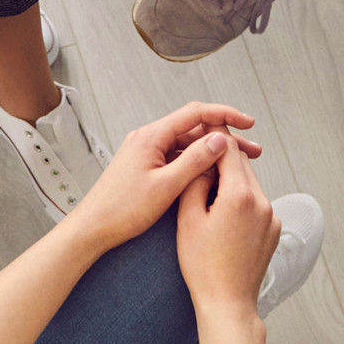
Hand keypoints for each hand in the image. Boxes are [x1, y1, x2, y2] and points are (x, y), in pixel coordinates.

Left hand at [67, 102, 261, 251]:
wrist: (92, 229)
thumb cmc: (121, 210)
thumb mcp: (166, 187)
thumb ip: (195, 161)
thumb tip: (220, 140)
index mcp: (151, 136)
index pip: (196, 113)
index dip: (226, 115)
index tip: (248, 123)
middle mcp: (148, 138)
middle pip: (194, 128)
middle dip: (224, 137)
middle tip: (251, 150)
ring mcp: (146, 152)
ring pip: (187, 144)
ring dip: (212, 152)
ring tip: (238, 164)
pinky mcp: (145, 166)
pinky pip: (177, 157)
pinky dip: (197, 163)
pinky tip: (212, 174)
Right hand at [176, 136, 279, 319]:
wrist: (227, 303)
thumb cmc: (203, 265)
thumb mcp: (188, 219)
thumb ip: (195, 181)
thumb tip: (202, 160)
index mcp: (239, 194)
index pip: (228, 149)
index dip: (213, 136)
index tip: (201, 128)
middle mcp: (261, 201)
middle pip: (241, 164)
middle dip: (221, 157)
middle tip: (200, 153)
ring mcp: (271, 216)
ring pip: (250, 183)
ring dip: (231, 179)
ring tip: (208, 186)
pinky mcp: (274, 229)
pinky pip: (256, 202)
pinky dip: (241, 198)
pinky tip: (223, 211)